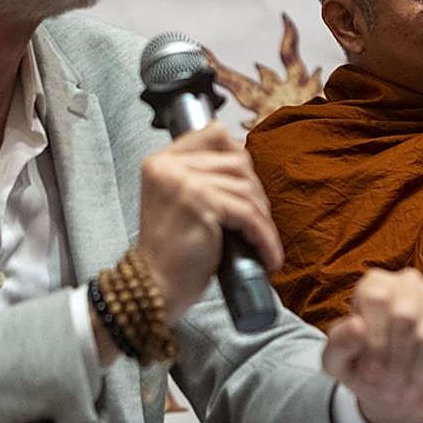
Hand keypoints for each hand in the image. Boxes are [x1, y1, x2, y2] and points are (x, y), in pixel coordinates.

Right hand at [135, 122, 283, 324]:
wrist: (154, 288)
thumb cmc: (171, 251)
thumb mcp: (178, 200)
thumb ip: (199, 175)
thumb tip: (242, 158)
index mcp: (161, 161)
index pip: (213, 135)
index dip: (238, 156)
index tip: (249, 183)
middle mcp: (169, 166)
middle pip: (237, 161)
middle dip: (255, 192)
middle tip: (258, 221)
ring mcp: (183, 182)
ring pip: (246, 187)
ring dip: (262, 217)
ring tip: (262, 241)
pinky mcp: (201, 204)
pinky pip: (248, 215)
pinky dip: (265, 237)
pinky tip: (269, 256)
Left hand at [322, 268, 422, 422]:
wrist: (402, 388)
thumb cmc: (367, 368)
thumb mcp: (340, 363)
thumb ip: (340, 344)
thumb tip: (356, 325)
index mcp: (374, 284)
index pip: (377, 299)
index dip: (375, 341)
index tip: (371, 373)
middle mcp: (408, 281)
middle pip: (405, 315)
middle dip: (396, 362)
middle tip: (392, 388)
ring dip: (417, 373)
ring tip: (409, 387)